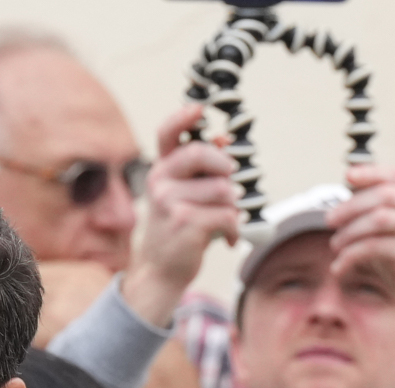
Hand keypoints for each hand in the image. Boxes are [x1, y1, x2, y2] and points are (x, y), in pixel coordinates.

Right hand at [122, 117, 243, 322]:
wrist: (160, 271)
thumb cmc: (178, 229)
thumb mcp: (185, 194)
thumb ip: (203, 168)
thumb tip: (224, 140)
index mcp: (161, 170)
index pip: (167, 134)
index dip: (183, 117)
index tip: (200, 109)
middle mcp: (160, 182)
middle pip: (201, 154)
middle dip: (225, 166)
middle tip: (233, 176)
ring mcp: (169, 202)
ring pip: (222, 189)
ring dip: (233, 206)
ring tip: (227, 221)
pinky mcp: (185, 223)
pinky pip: (227, 214)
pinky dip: (234, 229)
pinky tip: (228, 239)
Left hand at [326, 163, 394, 288]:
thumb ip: (379, 221)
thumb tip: (345, 206)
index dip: (371, 172)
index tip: (348, 176)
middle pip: (383, 194)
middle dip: (351, 205)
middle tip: (330, 220)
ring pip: (378, 217)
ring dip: (349, 231)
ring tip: (336, 246)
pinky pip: (372, 246)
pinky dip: (349, 256)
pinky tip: (339, 268)